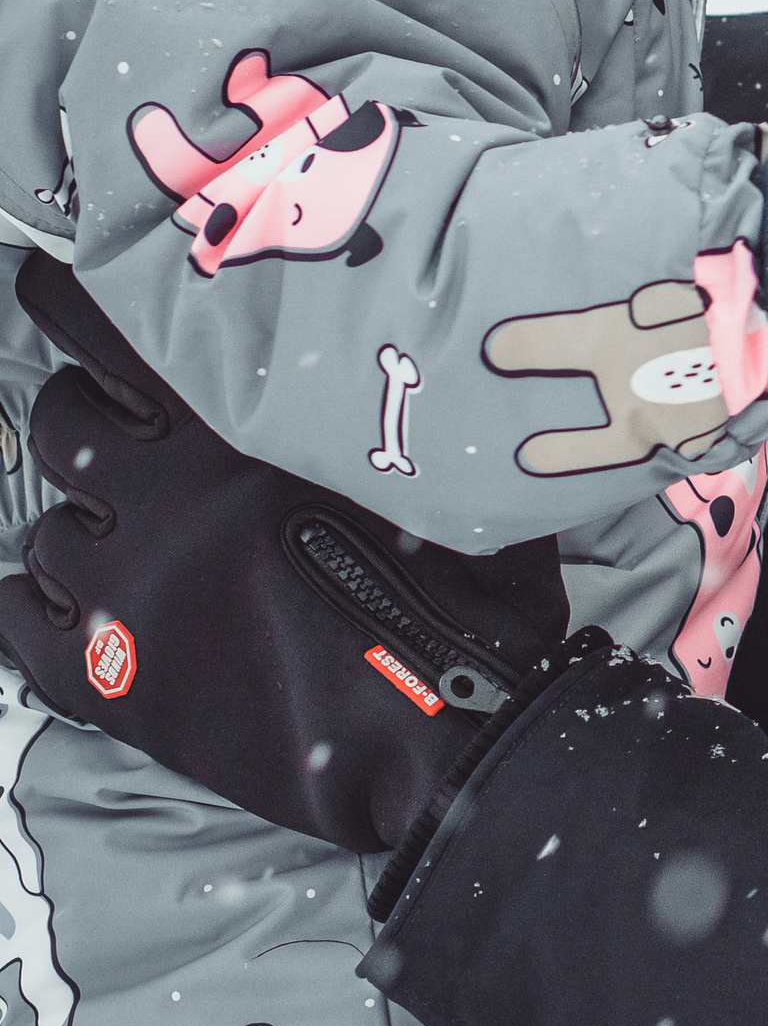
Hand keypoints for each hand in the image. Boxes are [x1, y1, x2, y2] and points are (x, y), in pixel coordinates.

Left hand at [0, 253, 568, 860]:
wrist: (453, 738)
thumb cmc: (465, 606)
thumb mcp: (442, 476)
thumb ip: (393, 416)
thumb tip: (404, 364)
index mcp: (243, 425)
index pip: (108, 329)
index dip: (68, 301)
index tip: (52, 287)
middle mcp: (165, 490)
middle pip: (64, 420)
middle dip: (84, 419)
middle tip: (124, 439)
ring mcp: (129, 585)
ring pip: (47, 527)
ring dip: (80, 525)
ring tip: (124, 543)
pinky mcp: (115, 679)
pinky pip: (21, 623)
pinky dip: (32, 606)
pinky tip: (63, 604)